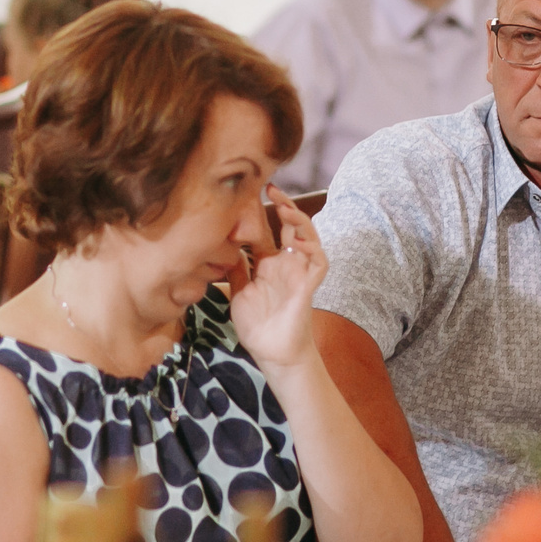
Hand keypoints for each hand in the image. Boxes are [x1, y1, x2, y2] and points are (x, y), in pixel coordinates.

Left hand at [229, 185, 326, 374]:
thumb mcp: (239, 292)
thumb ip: (235, 269)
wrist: (272, 353)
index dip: (264, 212)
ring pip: (309, 238)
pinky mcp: (308, 286)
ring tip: (285, 209)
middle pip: (292, 227)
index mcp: (269, 264)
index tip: (250, 193)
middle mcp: (286, 264)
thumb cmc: (258, 326)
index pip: (270, 230)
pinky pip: (318, 263)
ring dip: (300, 222)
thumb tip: (222, 246)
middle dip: (285, 206)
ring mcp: (299, 273)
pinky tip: (299, 243)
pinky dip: (313, 250)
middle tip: (271, 188)